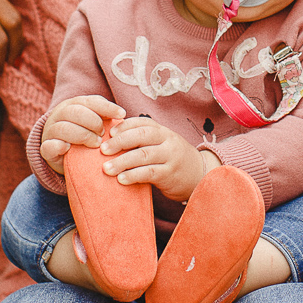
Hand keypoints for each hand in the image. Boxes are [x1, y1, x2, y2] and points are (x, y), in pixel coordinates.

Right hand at [41, 95, 126, 168]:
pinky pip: (49, 146)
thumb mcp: (94, 123)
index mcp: (74, 104)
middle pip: (75, 112)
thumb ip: (104, 117)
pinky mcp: (45, 149)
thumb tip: (122, 116)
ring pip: (63, 128)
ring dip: (82, 135)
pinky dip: (59, 146)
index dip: (107, 107)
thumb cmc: (84, 135)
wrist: (61, 153)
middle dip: (93, 122)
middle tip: (104, 134)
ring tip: (95, 144)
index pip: (91, 101)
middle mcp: (60, 114)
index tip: (122, 115)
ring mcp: (50, 131)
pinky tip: (69, 148)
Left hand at [99, 116, 214, 202]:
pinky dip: (134, 175)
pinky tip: (121, 179)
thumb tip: (111, 139)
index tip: (109, 133)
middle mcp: (168, 140)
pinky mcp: (170, 174)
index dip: (125, 126)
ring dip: (122, 162)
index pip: (143, 122)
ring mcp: (171, 157)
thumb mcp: (161, 145)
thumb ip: (143, 141)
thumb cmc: (172, 160)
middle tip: (103, 150)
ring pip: (144, 155)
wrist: (199, 176)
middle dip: (120, 142)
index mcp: (163, 131)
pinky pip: (150, 173)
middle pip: (142, 136)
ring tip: (106, 168)